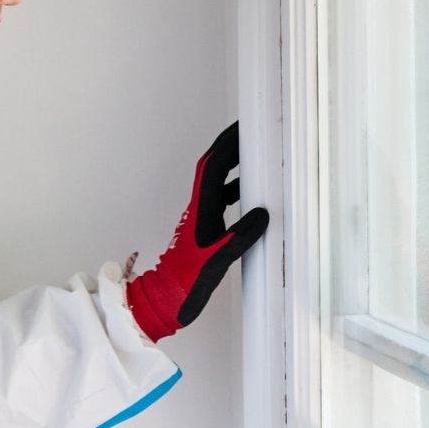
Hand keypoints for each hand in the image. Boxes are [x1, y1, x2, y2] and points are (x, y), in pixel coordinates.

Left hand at [127, 122, 268, 341]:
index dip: (228, 144)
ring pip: (218, 183)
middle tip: (255, 134)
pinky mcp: (205, 229)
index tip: (243, 127)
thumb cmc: (186, 283)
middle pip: (214, 168)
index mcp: (200, 211)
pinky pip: (222, 201)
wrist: (167, 300)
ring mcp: (201, 218)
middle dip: (232, 148)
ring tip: (260, 160)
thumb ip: (239, 237)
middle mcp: (199, 210)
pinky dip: (237, 191)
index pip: (214, 167)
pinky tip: (252, 197)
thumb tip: (262, 213)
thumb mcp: (217, 260)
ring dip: (236, 167)